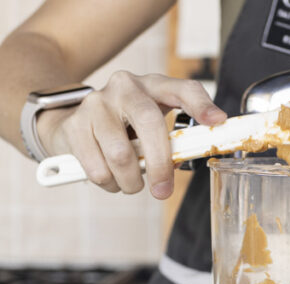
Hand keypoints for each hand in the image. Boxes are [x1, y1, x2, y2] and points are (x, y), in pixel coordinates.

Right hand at [38, 72, 225, 198]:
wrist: (72, 124)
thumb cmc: (123, 129)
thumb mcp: (150, 126)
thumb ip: (171, 139)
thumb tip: (186, 161)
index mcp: (152, 86)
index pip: (183, 88)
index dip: (201, 104)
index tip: (217, 121)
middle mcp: (124, 87)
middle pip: (149, 123)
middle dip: (159, 165)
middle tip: (162, 191)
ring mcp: (96, 103)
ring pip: (120, 154)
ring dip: (130, 182)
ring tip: (131, 184)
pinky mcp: (74, 125)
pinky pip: (97, 168)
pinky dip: (108, 184)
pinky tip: (110, 178)